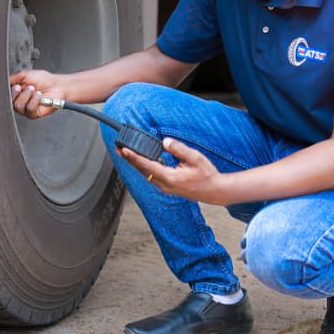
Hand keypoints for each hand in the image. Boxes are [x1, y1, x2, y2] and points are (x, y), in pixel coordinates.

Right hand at [9, 69, 64, 118]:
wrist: (57, 85)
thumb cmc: (44, 80)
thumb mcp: (25, 74)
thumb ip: (13, 78)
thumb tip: (4, 82)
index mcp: (16, 92)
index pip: (6, 95)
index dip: (10, 90)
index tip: (17, 85)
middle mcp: (19, 101)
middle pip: (10, 101)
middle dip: (19, 92)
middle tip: (29, 86)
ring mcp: (25, 108)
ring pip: (18, 106)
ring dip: (27, 95)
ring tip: (34, 90)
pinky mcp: (33, 114)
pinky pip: (29, 109)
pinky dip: (34, 100)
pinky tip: (39, 95)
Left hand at [118, 137, 233, 205]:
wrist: (215, 191)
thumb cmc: (207, 175)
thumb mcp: (196, 158)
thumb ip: (180, 149)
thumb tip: (165, 142)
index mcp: (171, 178)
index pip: (148, 166)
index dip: (135, 157)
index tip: (125, 150)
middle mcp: (165, 185)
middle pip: (142, 171)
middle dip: (130, 159)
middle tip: (119, 149)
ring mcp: (165, 187)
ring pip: (145, 174)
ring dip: (135, 163)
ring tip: (126, 153)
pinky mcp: (167, 187)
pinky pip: (151, 176)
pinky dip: (143, 167)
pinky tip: (140, 160)